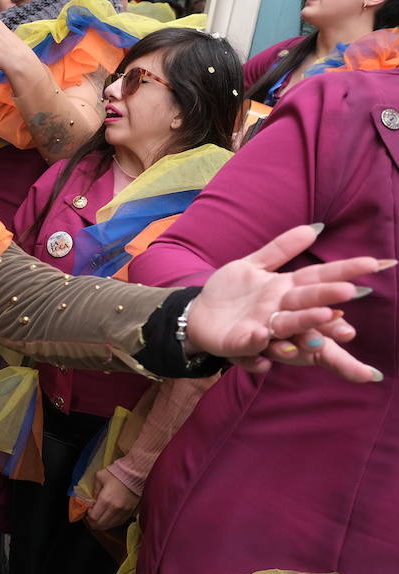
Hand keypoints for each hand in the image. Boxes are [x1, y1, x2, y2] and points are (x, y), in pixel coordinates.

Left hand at [85, 470, 139, 529]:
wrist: (135, 474)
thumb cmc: (117, 473)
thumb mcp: (99, 477)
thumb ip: (94, 491)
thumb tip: (91, 501)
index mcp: (106, 499)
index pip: (93, 517)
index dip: (88, 516)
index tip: (88, 510)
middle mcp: (115, 508)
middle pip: (100, 524)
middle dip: (93, 522)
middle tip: (91, 516)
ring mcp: (124, 511)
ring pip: (110, 526)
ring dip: (102, 524)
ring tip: (99, 517)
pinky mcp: (130, 512)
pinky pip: (118, 523)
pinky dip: (111, 523)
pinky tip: (108, 518)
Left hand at [187, 224, 387, 381]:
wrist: (198, 316)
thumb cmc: (231, 293)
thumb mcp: (253, 266)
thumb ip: (281, 249)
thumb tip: (315, 228)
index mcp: (286, 291)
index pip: (319, 278)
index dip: (345, 271)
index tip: (374, 263)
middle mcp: (280, 313)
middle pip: (309, 304)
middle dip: (329, 298)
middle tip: (351, 291)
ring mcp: (262, 330)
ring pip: (287, 327)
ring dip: (305, 322)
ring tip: (323, 315)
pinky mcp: (239, 344)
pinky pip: (249, 345)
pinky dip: (256, 343)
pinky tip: (261, 335)